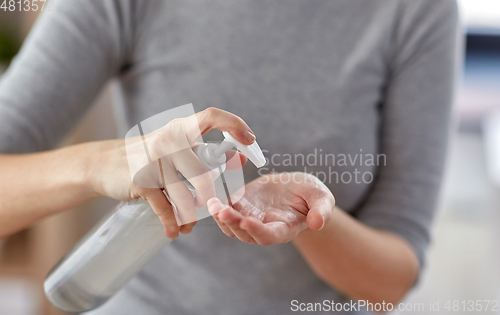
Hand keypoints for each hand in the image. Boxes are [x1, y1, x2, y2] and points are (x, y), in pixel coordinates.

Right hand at [87, 108, 253, 238]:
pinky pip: (166, 208)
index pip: (211, 116)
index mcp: (180, 129)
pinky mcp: (142, 180)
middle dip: (210, 197)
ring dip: (190, 216)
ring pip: (186, 196)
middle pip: (204, 174)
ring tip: (189, 225)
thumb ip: (203, 152)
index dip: (234, 124)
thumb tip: (240, 157)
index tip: (251, 141)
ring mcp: (154, 160)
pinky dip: (172, 224)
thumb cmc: (148, 156)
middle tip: (210, 207)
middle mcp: (169, 140)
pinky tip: (174, 232)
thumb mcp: (174, 148)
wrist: (102, 164)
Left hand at [207, 172, 334, 244]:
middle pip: (244, 233)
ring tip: (213, 204)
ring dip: (220, 217)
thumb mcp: (321, 198)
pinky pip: (225, 211)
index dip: (256, 230)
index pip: (268, 236)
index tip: (246, 221)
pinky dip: (218, 206)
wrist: (296, 187)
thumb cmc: (310, 195)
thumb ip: (321, 210)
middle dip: (232, 223)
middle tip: (222, 211)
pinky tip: (212, 197)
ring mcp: (250, 218)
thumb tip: (318, 223)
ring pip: (231, 226)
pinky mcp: (241, 207)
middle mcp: (264, 228)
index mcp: (283, 229)